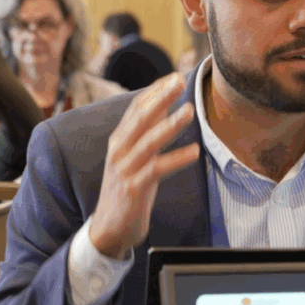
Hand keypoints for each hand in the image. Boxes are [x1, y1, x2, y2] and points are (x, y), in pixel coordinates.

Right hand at [89, 73, 199, 258]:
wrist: (109, 227)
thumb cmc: (127, 187)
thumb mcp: (134, 156)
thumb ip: (146, 133)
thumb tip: (163, 106)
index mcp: (119, 140)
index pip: (136, 108)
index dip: (154, 91)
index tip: (173, 76)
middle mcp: (119, 150)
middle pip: (140, 118)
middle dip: (160, 98)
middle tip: (179, 81)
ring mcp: (125, 169)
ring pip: (149, 141)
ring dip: (170, 124)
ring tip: (189, 110)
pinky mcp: (134, 187)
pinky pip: (158, 169)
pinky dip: (176, 159)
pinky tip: (194, 152)